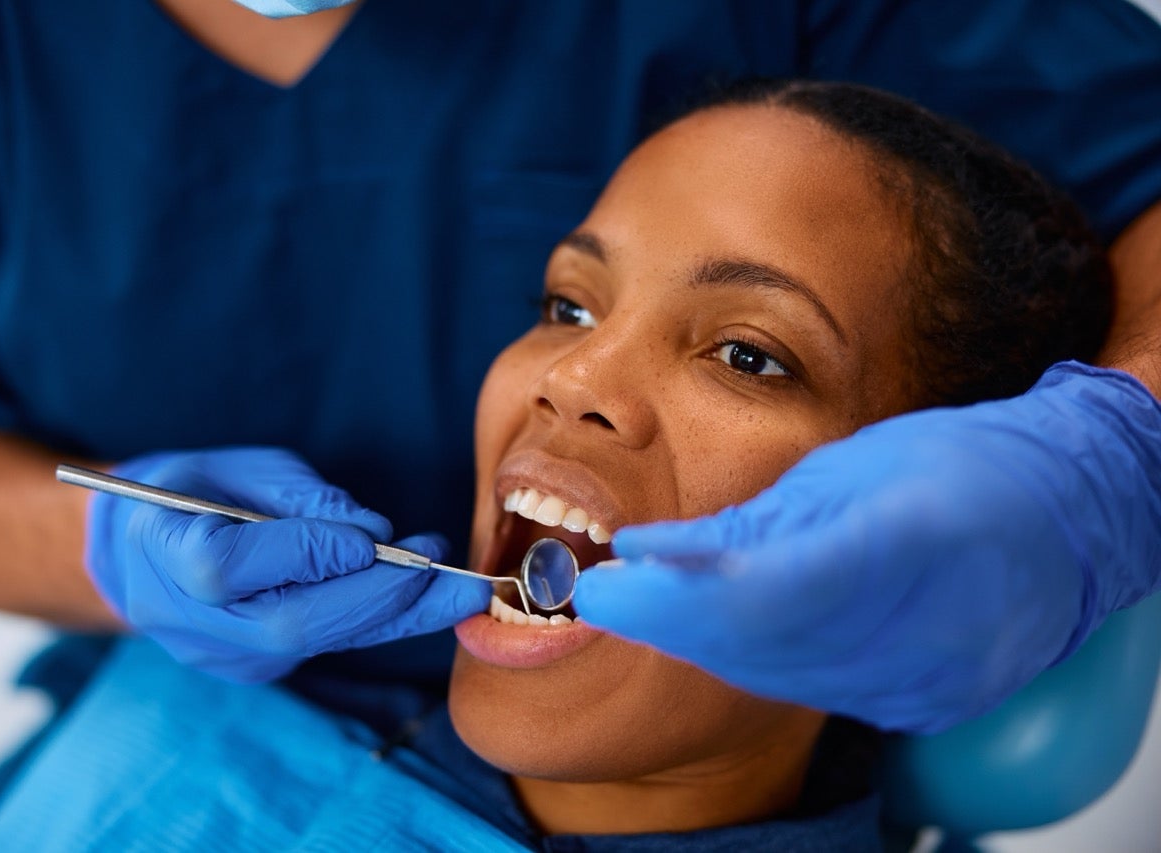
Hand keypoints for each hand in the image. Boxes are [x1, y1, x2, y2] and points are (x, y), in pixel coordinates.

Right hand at [85, 447, 489, 681]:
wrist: (140, 551)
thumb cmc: (192, 491)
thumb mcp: (236, 468)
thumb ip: (299, 499)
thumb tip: (374, 532)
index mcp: (163, 553)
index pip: (231, 568)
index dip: (304, 554)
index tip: (370, 538)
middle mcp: (190, 619)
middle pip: (287, 624)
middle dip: (374, 595)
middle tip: (441, 567)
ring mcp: (222, 654)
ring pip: (317, 643)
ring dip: (396, 616)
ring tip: (458, 592)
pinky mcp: (256, 667)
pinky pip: (324, 646)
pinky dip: (379, 622)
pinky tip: (428, 602)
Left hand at [574, 362, 1160, 732]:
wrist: (1065, 523)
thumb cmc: (960, 465)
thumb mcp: (849, 467)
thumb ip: (752, 523)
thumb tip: (651, 553)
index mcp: (913, 533)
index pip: (771, 583)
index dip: (679, 588)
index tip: (611, 577)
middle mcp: (927, 622)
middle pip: (763, 643)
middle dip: (667, 620)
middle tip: (598, 595)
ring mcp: (930, 675)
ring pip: (777, 675)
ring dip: (698, 640)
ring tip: (638, 603)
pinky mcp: (924, 702)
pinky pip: (810, 688)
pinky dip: (750, 657)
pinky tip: (712, 626)